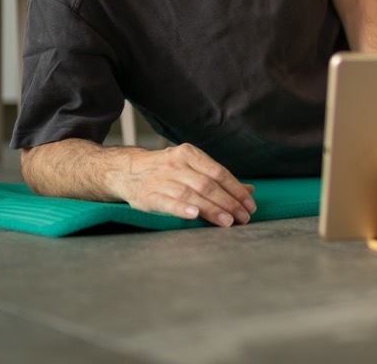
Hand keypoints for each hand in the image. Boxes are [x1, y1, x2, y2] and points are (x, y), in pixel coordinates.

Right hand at [114, 144, 256, 226]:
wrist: (127, 171)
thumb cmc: (167, 171)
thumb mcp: (191, 168)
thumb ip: (218, 179)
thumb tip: (248, 191)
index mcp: (189, 154)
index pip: (219, 172)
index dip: (236, 189)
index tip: (249, 205)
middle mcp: (176, 164)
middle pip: (207, 184)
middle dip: (228, 202)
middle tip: (242, 218)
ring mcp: (161, 179)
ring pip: (191, 194)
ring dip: (211, 209)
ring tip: (227, 222)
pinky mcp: (147, 195)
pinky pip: (167, 201)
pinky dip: (181, 208)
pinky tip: (194, 215)